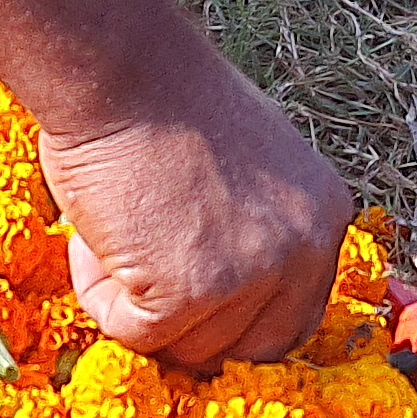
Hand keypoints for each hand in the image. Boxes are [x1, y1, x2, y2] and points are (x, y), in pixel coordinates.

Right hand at [40, 53, 351, 368]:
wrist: (121, 70)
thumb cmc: (164, 99)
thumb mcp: (249, 163)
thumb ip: (255, 225)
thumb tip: (222, 287)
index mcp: (323, 217)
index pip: (295, 317)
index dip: (234, 318)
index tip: (187, 299)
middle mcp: (304, 250)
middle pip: (251, 347)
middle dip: (193, 329)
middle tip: (141, 283)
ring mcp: (252, 275)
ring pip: (188, 347)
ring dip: (136, 304)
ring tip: (112, 234)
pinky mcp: (192, 292)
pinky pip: (135, 334)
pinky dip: (100, 297)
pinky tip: (92, 239)